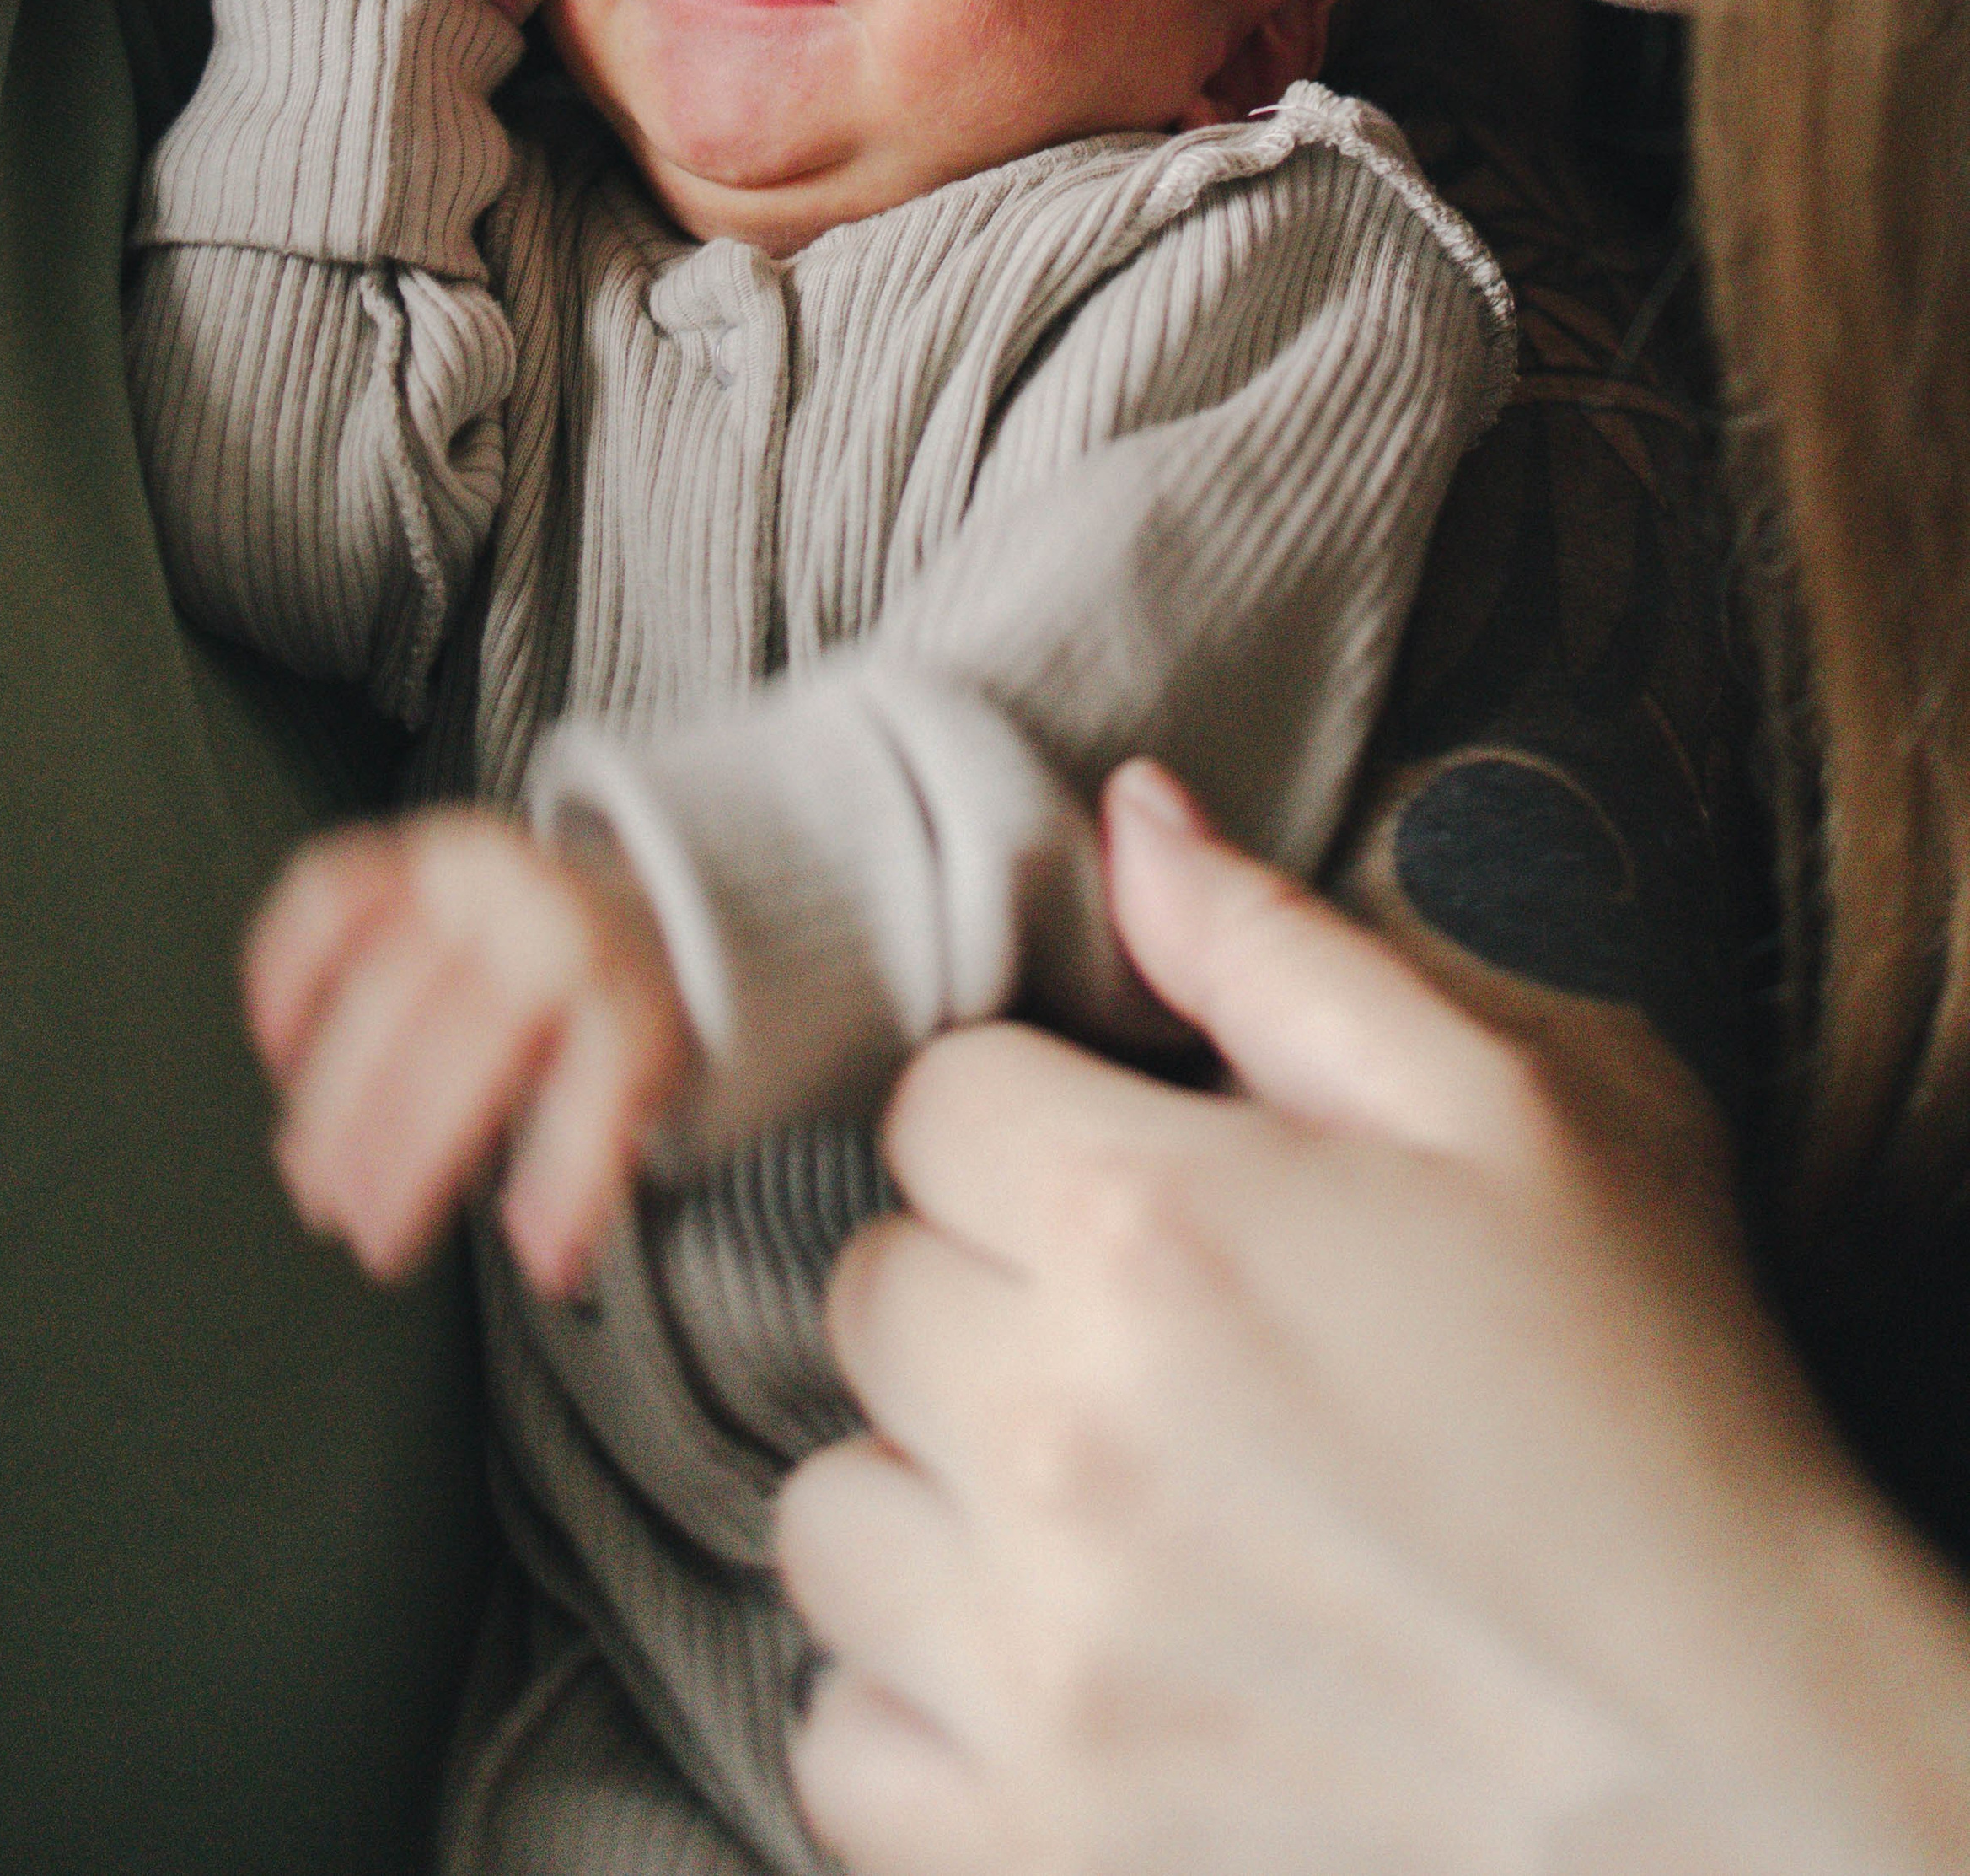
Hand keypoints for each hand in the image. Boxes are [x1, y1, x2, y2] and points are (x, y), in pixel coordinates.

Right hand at [244, 806, 695, 1294]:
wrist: (617, 901)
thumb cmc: (609, 1015)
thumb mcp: (640, 1081)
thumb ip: (592, 1160)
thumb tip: (545, 1260)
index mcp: (620, 981)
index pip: (601, 1077)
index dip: (569, 1176)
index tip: (540, 1257)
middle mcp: (544, 920)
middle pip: (465, 1041)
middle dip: (404, 1154)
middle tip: (372, 1231)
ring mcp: (468, 878)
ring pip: (383, 980)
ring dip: (331, 1094)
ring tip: (312, 1176)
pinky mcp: (405, 853)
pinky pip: (329, 895)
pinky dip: (287, 970)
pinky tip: (280, 1046)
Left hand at [778, 767, 1969, 1875]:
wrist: (1757, 1782)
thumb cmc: (1654, 1422)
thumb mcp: (1523, 1116)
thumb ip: (1281, 952)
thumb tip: (1124, 817)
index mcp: (1149, 1226)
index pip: (932, 1101)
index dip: (1039, 1121)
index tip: (1140, 1180)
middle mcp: (1052, 1441)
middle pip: (874, 1291)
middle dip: (987, 1289)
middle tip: (1148, 1343)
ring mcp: (1034, 1667)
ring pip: (831, 1513)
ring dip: (935, 1494)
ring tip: (1097, 1504)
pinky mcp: (1032, 1848)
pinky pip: (839, 1740)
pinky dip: (917, 1707)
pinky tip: (1062, 1664)